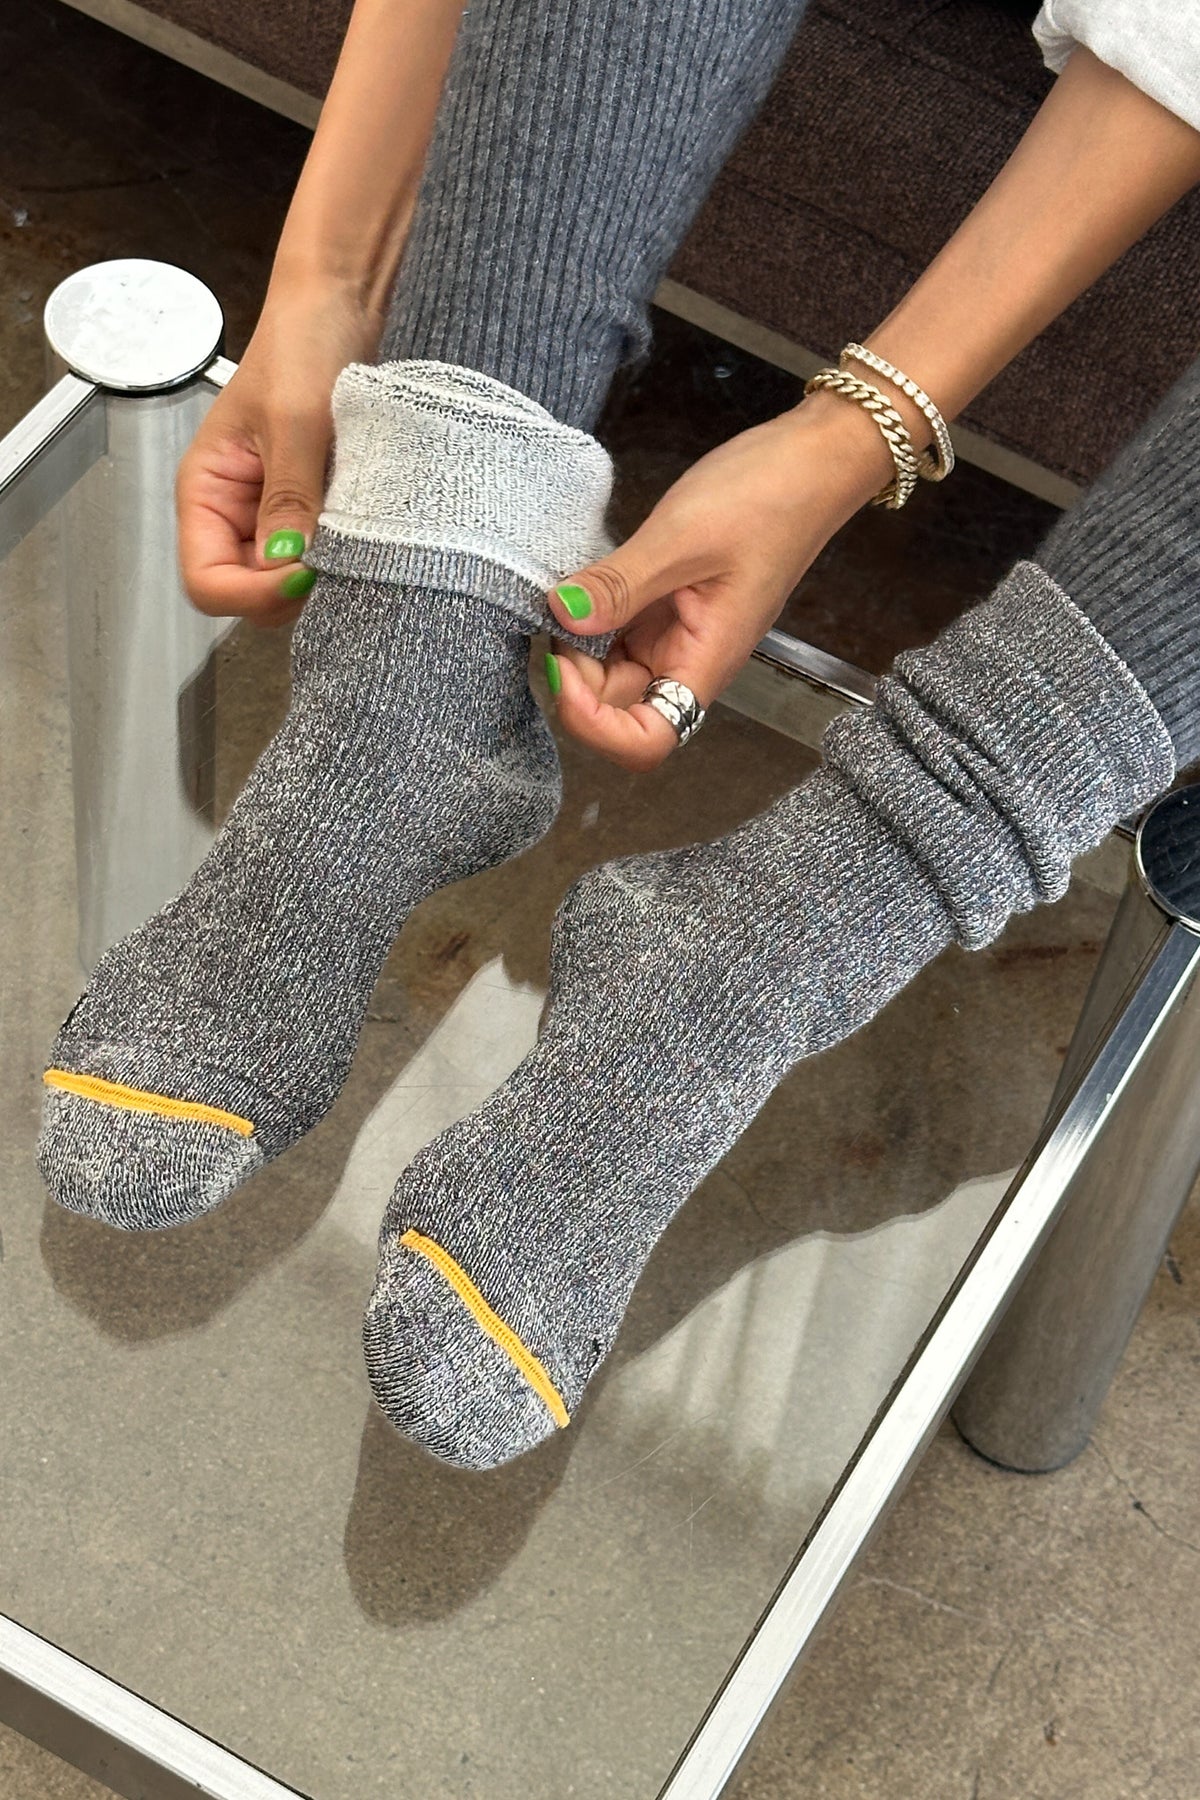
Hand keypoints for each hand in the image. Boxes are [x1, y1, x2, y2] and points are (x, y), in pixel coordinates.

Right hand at [175, 280, 384, 627]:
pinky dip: (340, 556)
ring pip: (285, 582)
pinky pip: (318, 555)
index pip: (206, 582)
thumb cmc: (302, 345)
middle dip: (288, 591)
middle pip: (247, 594)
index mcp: (206, 490)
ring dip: (319, 575)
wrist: (339, 306)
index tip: (303, 574)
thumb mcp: (293, 420)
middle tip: (339, 563)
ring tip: (354, 540)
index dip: (251, 594)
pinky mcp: (308, 509)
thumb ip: (287, 497)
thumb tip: (286, 565)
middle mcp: (233, 512)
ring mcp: (271, 514)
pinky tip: (363, 532)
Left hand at [543, 394, 892, 768]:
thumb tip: (562, 615)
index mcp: (705, 662)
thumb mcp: (683, 538)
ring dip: (576, 649)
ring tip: (561, 595)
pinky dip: (586, 620)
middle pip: (616, 710)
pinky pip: (614, 634)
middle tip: (550, 615)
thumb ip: (620, 585)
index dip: (594, 725)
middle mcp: (687, 661)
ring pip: (608, 674)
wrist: (809, 462)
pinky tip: (577, 586)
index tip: (561, 667)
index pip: (647, 740)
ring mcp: (673, 636)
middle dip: (573, 678)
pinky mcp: (662, 609)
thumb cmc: (767, 500)